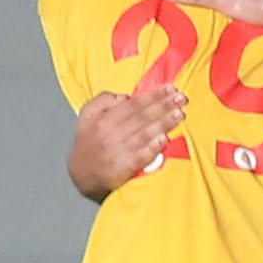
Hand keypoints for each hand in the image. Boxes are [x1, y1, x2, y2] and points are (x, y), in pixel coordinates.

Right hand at [68, 84, 185, 199]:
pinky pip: (140, 156)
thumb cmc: (89, 143)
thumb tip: (125, 97)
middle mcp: (110, 133)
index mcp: (103, 119)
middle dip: (163, 106)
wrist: (82, 174)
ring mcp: (117, 151)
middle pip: (141, 117)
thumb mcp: (87, 115)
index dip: (154, 95)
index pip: (133, 104)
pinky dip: (153, 147)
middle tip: (181, 99)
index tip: (171, 89)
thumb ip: (104, 100)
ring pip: (144, 134)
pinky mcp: (123, 168)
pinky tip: (165, 139)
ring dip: (163, 123)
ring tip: (179, 115)